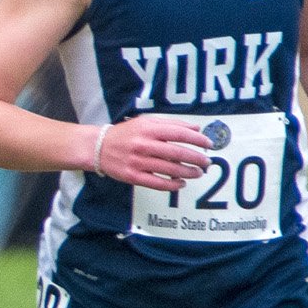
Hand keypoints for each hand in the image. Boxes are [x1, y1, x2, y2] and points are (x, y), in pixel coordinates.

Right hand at [94, 113, 211, 192]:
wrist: (98, 147)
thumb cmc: (125, 134)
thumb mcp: (146, 122)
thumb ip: (171, 124)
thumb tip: (196, 129)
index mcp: (148, 129)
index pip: (179, 133)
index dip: (197, 140)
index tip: (208, 144)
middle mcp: (144, 145)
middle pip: (177, 153)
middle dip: (196, 158)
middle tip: (206, 162)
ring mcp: (138, 162)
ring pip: (169, 169)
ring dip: (187, 172)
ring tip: (198, 173)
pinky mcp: (133, 176)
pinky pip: (157, 183)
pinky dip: (171, 185)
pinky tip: (180, 184)